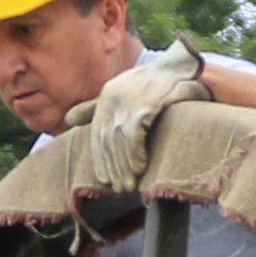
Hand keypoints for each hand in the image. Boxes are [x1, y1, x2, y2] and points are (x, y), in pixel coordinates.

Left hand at [79, 38, 210, 191]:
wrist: (186, 68)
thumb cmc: (156, 84)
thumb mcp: (124, 93)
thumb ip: (96, 107)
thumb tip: (68, 118)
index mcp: (108, 94)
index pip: (98, 133)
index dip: (101, 159)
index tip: (105, 180)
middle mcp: (114, 95)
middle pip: (107, 140)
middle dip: (113, 167)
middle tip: (120, 188)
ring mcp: (130, 98)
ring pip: (119, 140)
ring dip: (124, 166)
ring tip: (130, 185)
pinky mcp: (146, 102)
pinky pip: (135, 135)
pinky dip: (136, 154)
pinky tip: (140, 168)